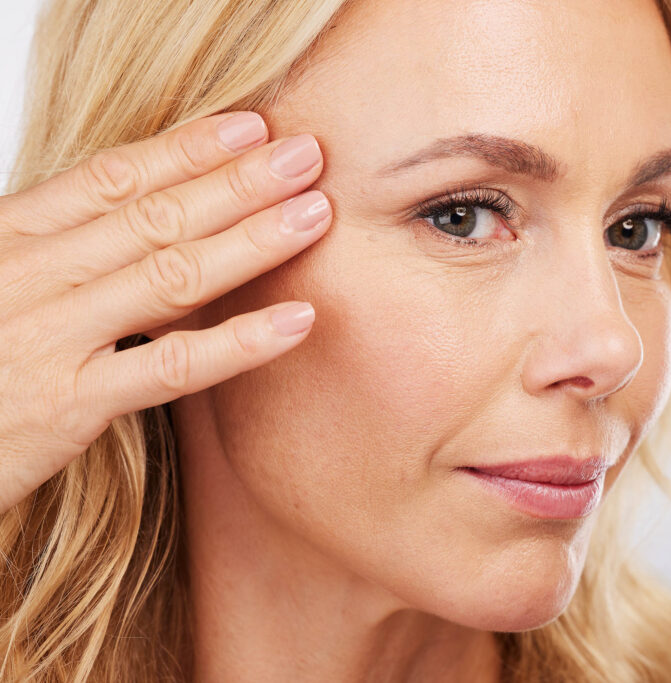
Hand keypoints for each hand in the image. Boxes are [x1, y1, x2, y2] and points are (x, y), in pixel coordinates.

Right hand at [0, 111, 330, 513]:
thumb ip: (56, 255)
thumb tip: (130, 226)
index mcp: (9, 236)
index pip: (112, 178)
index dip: (187, 148)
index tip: (252, 126)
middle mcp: (29, 274)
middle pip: (153, 216)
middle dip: (238, 182)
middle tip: (306, 154)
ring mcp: (49, 336)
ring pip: (171, 276)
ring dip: (252, 241)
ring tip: (316, 213)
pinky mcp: (67, 403)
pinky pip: (171, 365)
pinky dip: (241, 341)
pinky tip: (299, 319)